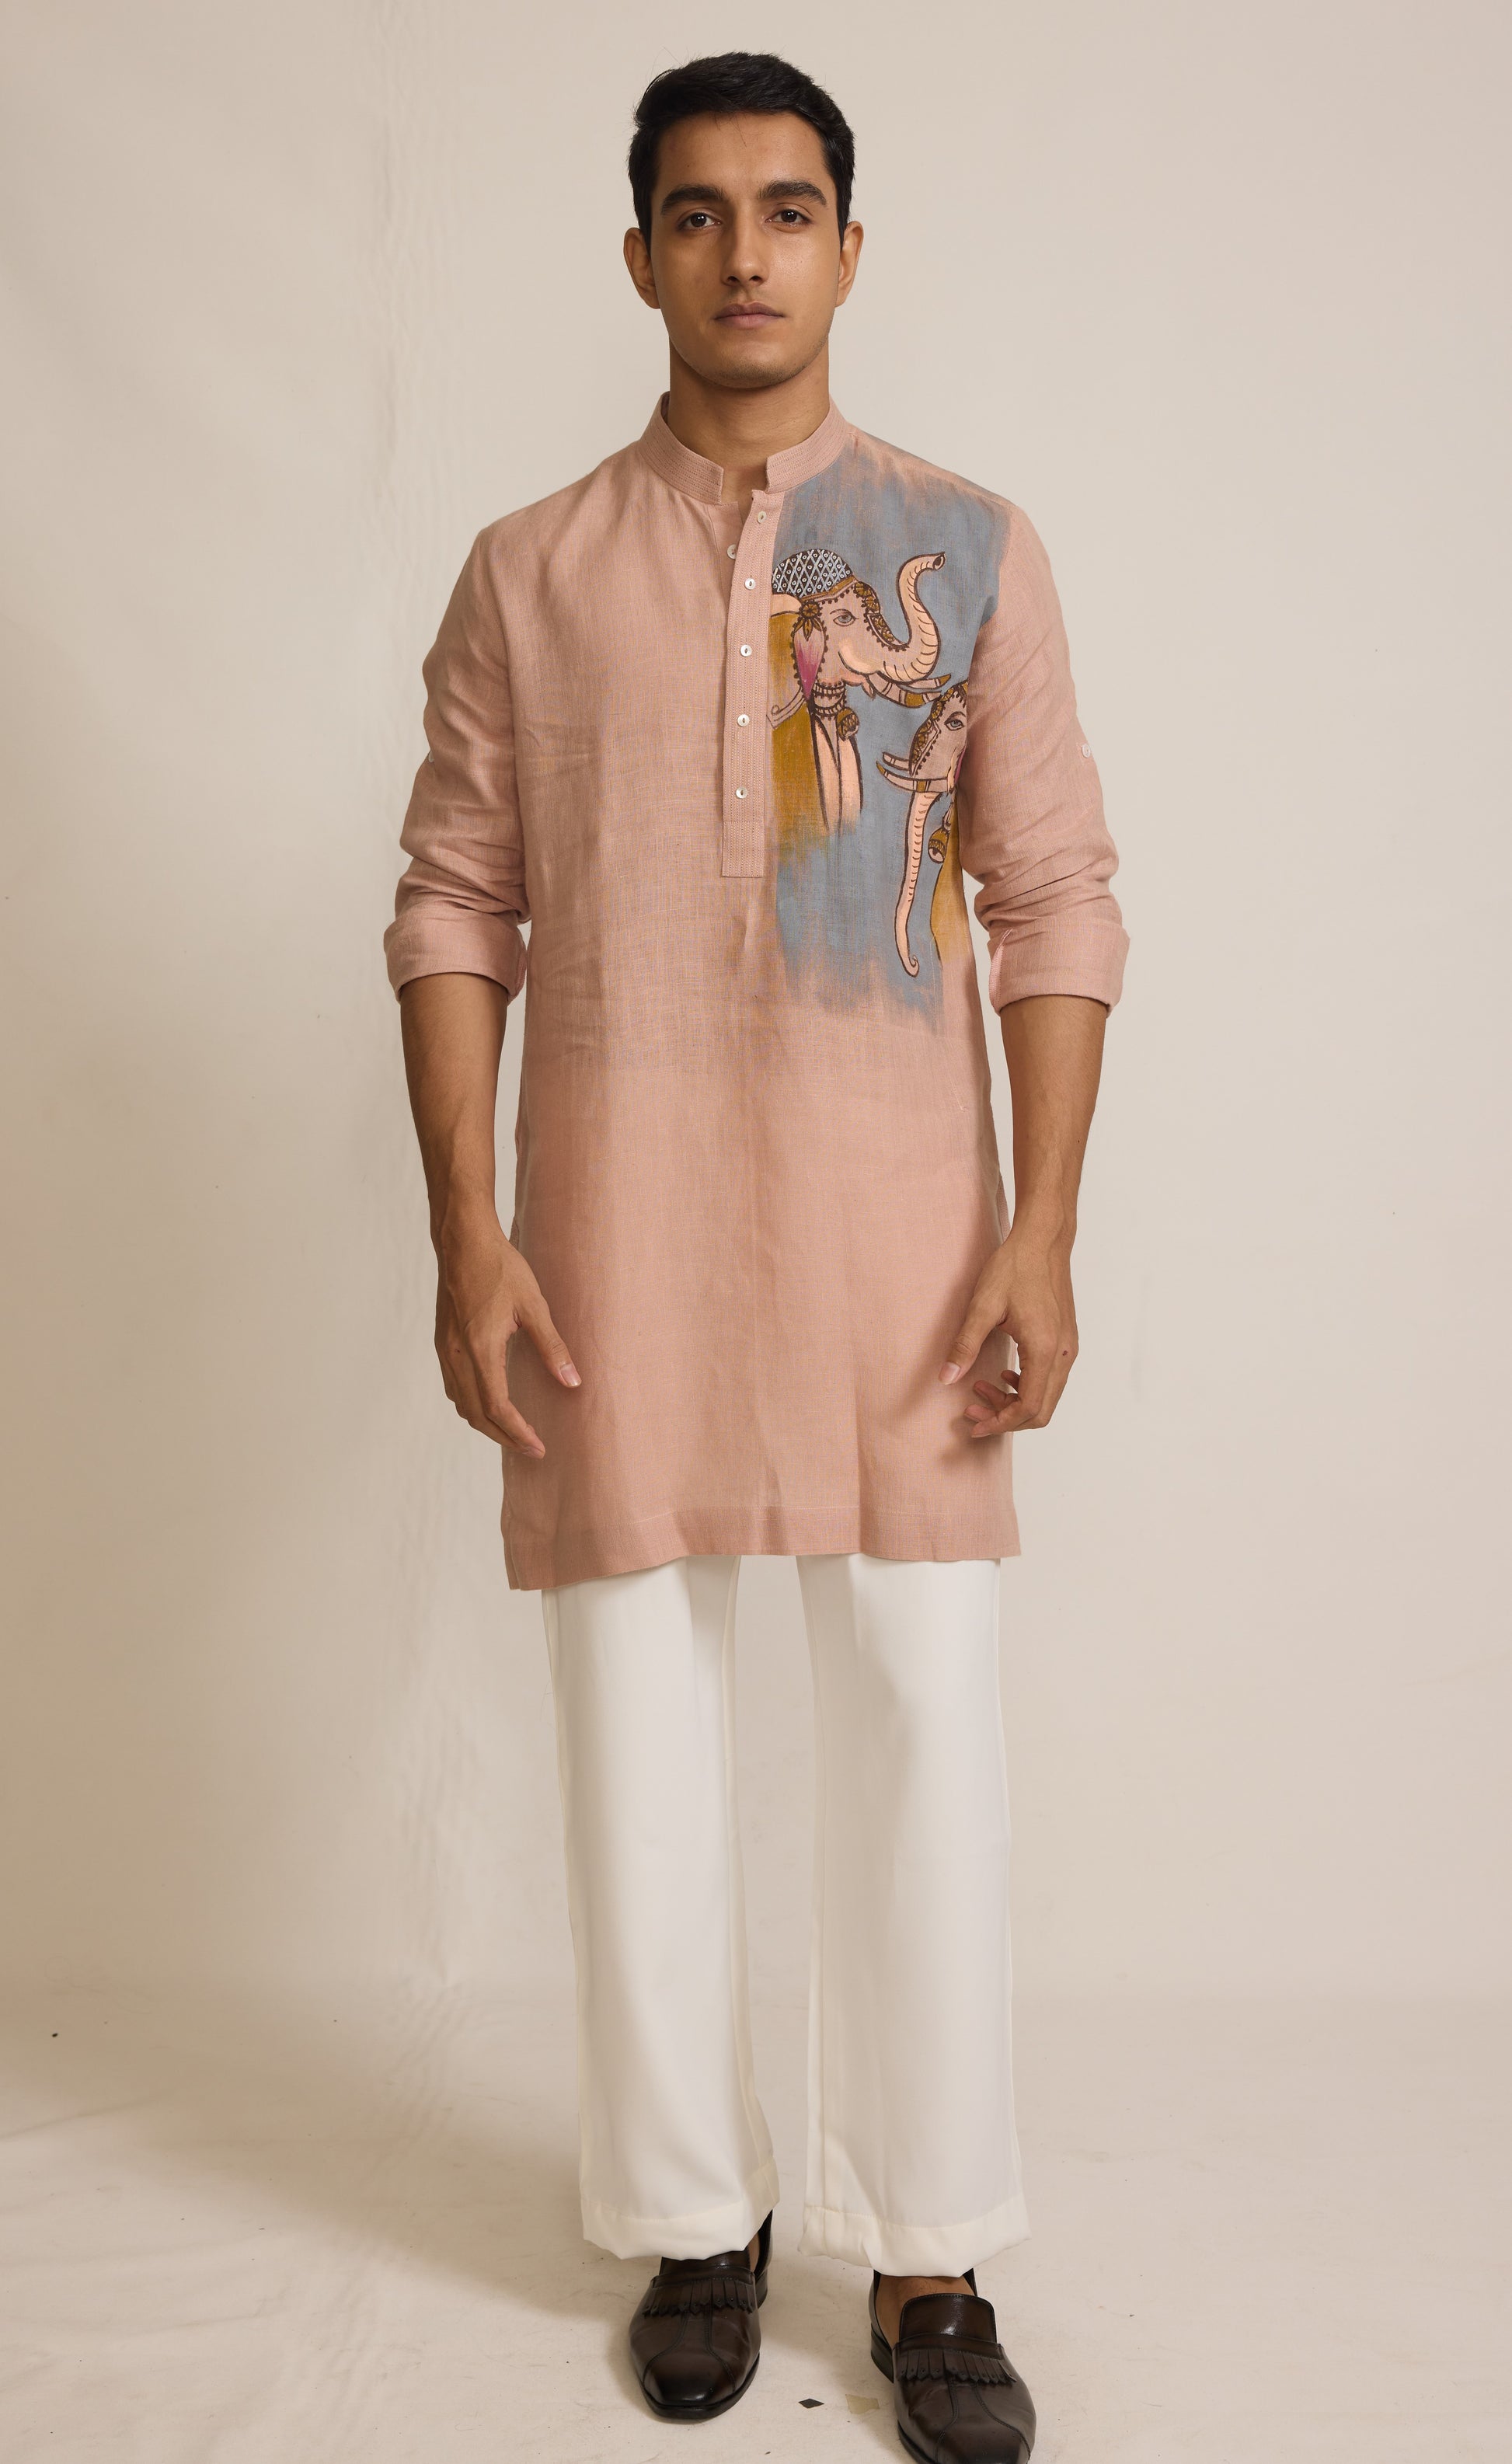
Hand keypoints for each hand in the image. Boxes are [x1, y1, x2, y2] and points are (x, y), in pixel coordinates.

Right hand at [433, 1214, 578, 1457]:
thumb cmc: (500, 1268)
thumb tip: (572, 1382)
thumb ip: (552, 1347)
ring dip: (485, 1423)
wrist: (462, 1241)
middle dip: (503, 1437)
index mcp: (481, 1350)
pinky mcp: (443, 1342)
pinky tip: (489, 1401)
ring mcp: (446, 1350)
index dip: (518, 1433)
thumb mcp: (534, 1306)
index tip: (538, 1448)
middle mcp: (457, 1356)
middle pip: (476, 1414)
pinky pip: (453, 1386)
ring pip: (461, 1403)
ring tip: (512, 1431)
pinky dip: (471, 1404)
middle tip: (530, 1449)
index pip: (497, 1408)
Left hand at [939, 1229, 1078, 1438]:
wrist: (1044, 1240)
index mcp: (1045, 1349)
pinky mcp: (1067, 1341)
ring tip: (980, 1388)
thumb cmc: (1015, 1267)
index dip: (1000, 1423)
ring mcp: (1069, 1348)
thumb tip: (945, 1379)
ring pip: (1047, 1397)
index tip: (973, 1425)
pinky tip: (1003, 1375)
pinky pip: (1051, 1380)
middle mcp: (1064, 1354)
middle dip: (1005, 1418)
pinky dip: (1027, 1387)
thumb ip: (965, 1345)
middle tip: (971, 1410)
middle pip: (1041, 1411)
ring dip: (1014, 1403)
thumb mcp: (983, 1306)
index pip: (1029, 1407)